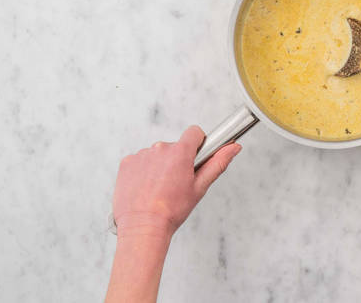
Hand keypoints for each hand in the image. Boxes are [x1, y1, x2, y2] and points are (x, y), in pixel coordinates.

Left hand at [112, 126, 240, 238]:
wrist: (143, 227)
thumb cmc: (172, 211)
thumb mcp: (200, 187)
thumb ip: (218, 163)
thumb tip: (234, 147)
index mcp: (180, 153)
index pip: (194, 133)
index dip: (198, 144)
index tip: (195, 158)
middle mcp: (159, 149)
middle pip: (174, 146)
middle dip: (177, 160)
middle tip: (176, 183)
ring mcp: (141, 155)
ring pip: (157, 155)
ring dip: (160, 166)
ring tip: (159, 189)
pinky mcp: (127, 163)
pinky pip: (140, 161)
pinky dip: (143, 171)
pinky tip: (145, 188)